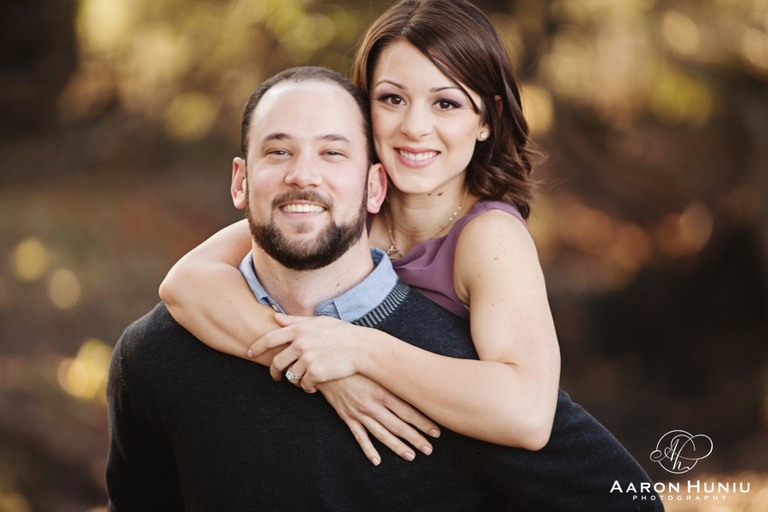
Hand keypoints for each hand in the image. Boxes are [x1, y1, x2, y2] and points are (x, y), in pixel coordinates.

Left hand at [249, 314, 364, 391]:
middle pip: (277, 362)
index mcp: (299, 329)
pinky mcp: (315, 373)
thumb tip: (275, 317)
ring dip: (295, 380)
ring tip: (304, 380)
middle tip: (277, 377)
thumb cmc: (342, 332)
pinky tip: (315, 386)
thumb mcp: (319, 321)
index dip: (257, 347)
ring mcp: (307, 359)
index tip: (250, 353)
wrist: (361, 348)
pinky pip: (304, 385)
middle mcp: (300, 344)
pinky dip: (308, 388)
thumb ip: (295, 319)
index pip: (269, 339)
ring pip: (291, 375)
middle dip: (275, 372)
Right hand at [317, 375, 440, 464]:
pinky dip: (368, 449)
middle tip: (429, 449)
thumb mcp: (377, 368)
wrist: (328, 365)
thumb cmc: (356, 364)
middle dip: (415, 438)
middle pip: (398, 425)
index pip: (408, 411)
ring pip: (381, 434)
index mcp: (383, 391)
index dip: (423, 423)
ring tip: (410, 456)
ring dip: (397, 446)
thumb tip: (416, 382)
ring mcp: (359, 412)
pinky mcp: (347, 417)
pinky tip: (377, 460)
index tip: (436, 432)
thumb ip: (394, 377)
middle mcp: (372, 404)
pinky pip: (359, 436)